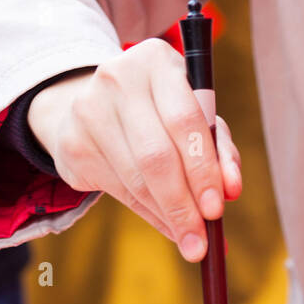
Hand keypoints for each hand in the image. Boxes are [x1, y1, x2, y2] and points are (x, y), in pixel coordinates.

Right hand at [27, 40, 241, 260]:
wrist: (91, 105)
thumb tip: (231, 190)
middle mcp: (118, 78)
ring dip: (168, 217)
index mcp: (157, 61)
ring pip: (137, 180)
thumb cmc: (159, 114)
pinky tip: (164, 221)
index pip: (185, 122)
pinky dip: (148, 213)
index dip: (202, 171)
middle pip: (157, 157)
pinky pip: (119, 191)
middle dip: (183, 206)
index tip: (217, 210)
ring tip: (189, 240)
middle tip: (200, 243)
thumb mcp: (196, 118)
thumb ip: (220, 151)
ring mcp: (89, 110)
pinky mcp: (73, 143)